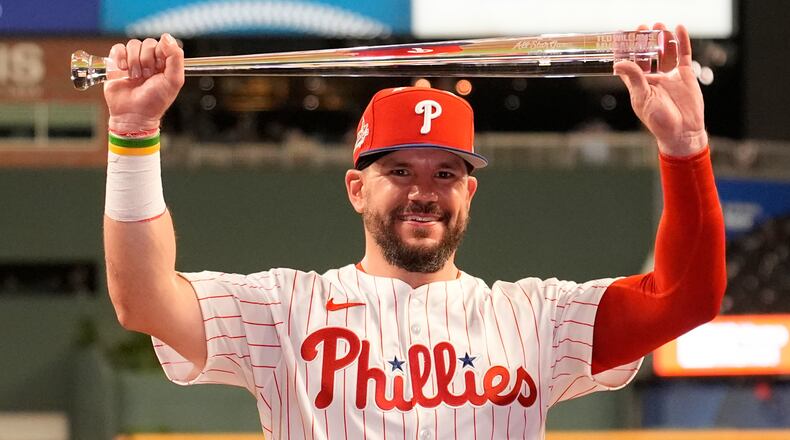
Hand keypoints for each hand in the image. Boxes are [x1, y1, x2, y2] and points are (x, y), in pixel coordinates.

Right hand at [104, 33, 184, 132]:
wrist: (133, 115)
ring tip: (135, 77)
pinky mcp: (117, 63)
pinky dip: (120, 57)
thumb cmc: (155, 101)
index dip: (160, 54)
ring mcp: (133, 60)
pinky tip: (123, 70)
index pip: (163, 44)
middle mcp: (149, 60)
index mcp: (164, 63)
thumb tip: (167, 37)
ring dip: (134, 61)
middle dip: (146, 60)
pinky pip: (118, 48)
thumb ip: (175, 58)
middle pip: (147, 43)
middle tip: (146, 76)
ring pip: (133, 44)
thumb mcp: (173, 81)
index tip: (159, 68)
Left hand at [615, 24, 706, 156]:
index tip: (622, 37)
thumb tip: (619, 63)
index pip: (630, 64)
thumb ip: (634, 78)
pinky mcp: (685, 75)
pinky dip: (681, 41)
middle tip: (642, 27)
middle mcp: (653, 79)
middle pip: (648, 55)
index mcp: (638, 85)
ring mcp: (669, 76)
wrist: (683, 132)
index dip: (626, 52)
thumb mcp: (643, 98)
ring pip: (665, 52)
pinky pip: (683, 55)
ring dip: (661, 39)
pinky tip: (678, 28)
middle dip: (644, 42)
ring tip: (658, 25)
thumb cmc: (659, 121)